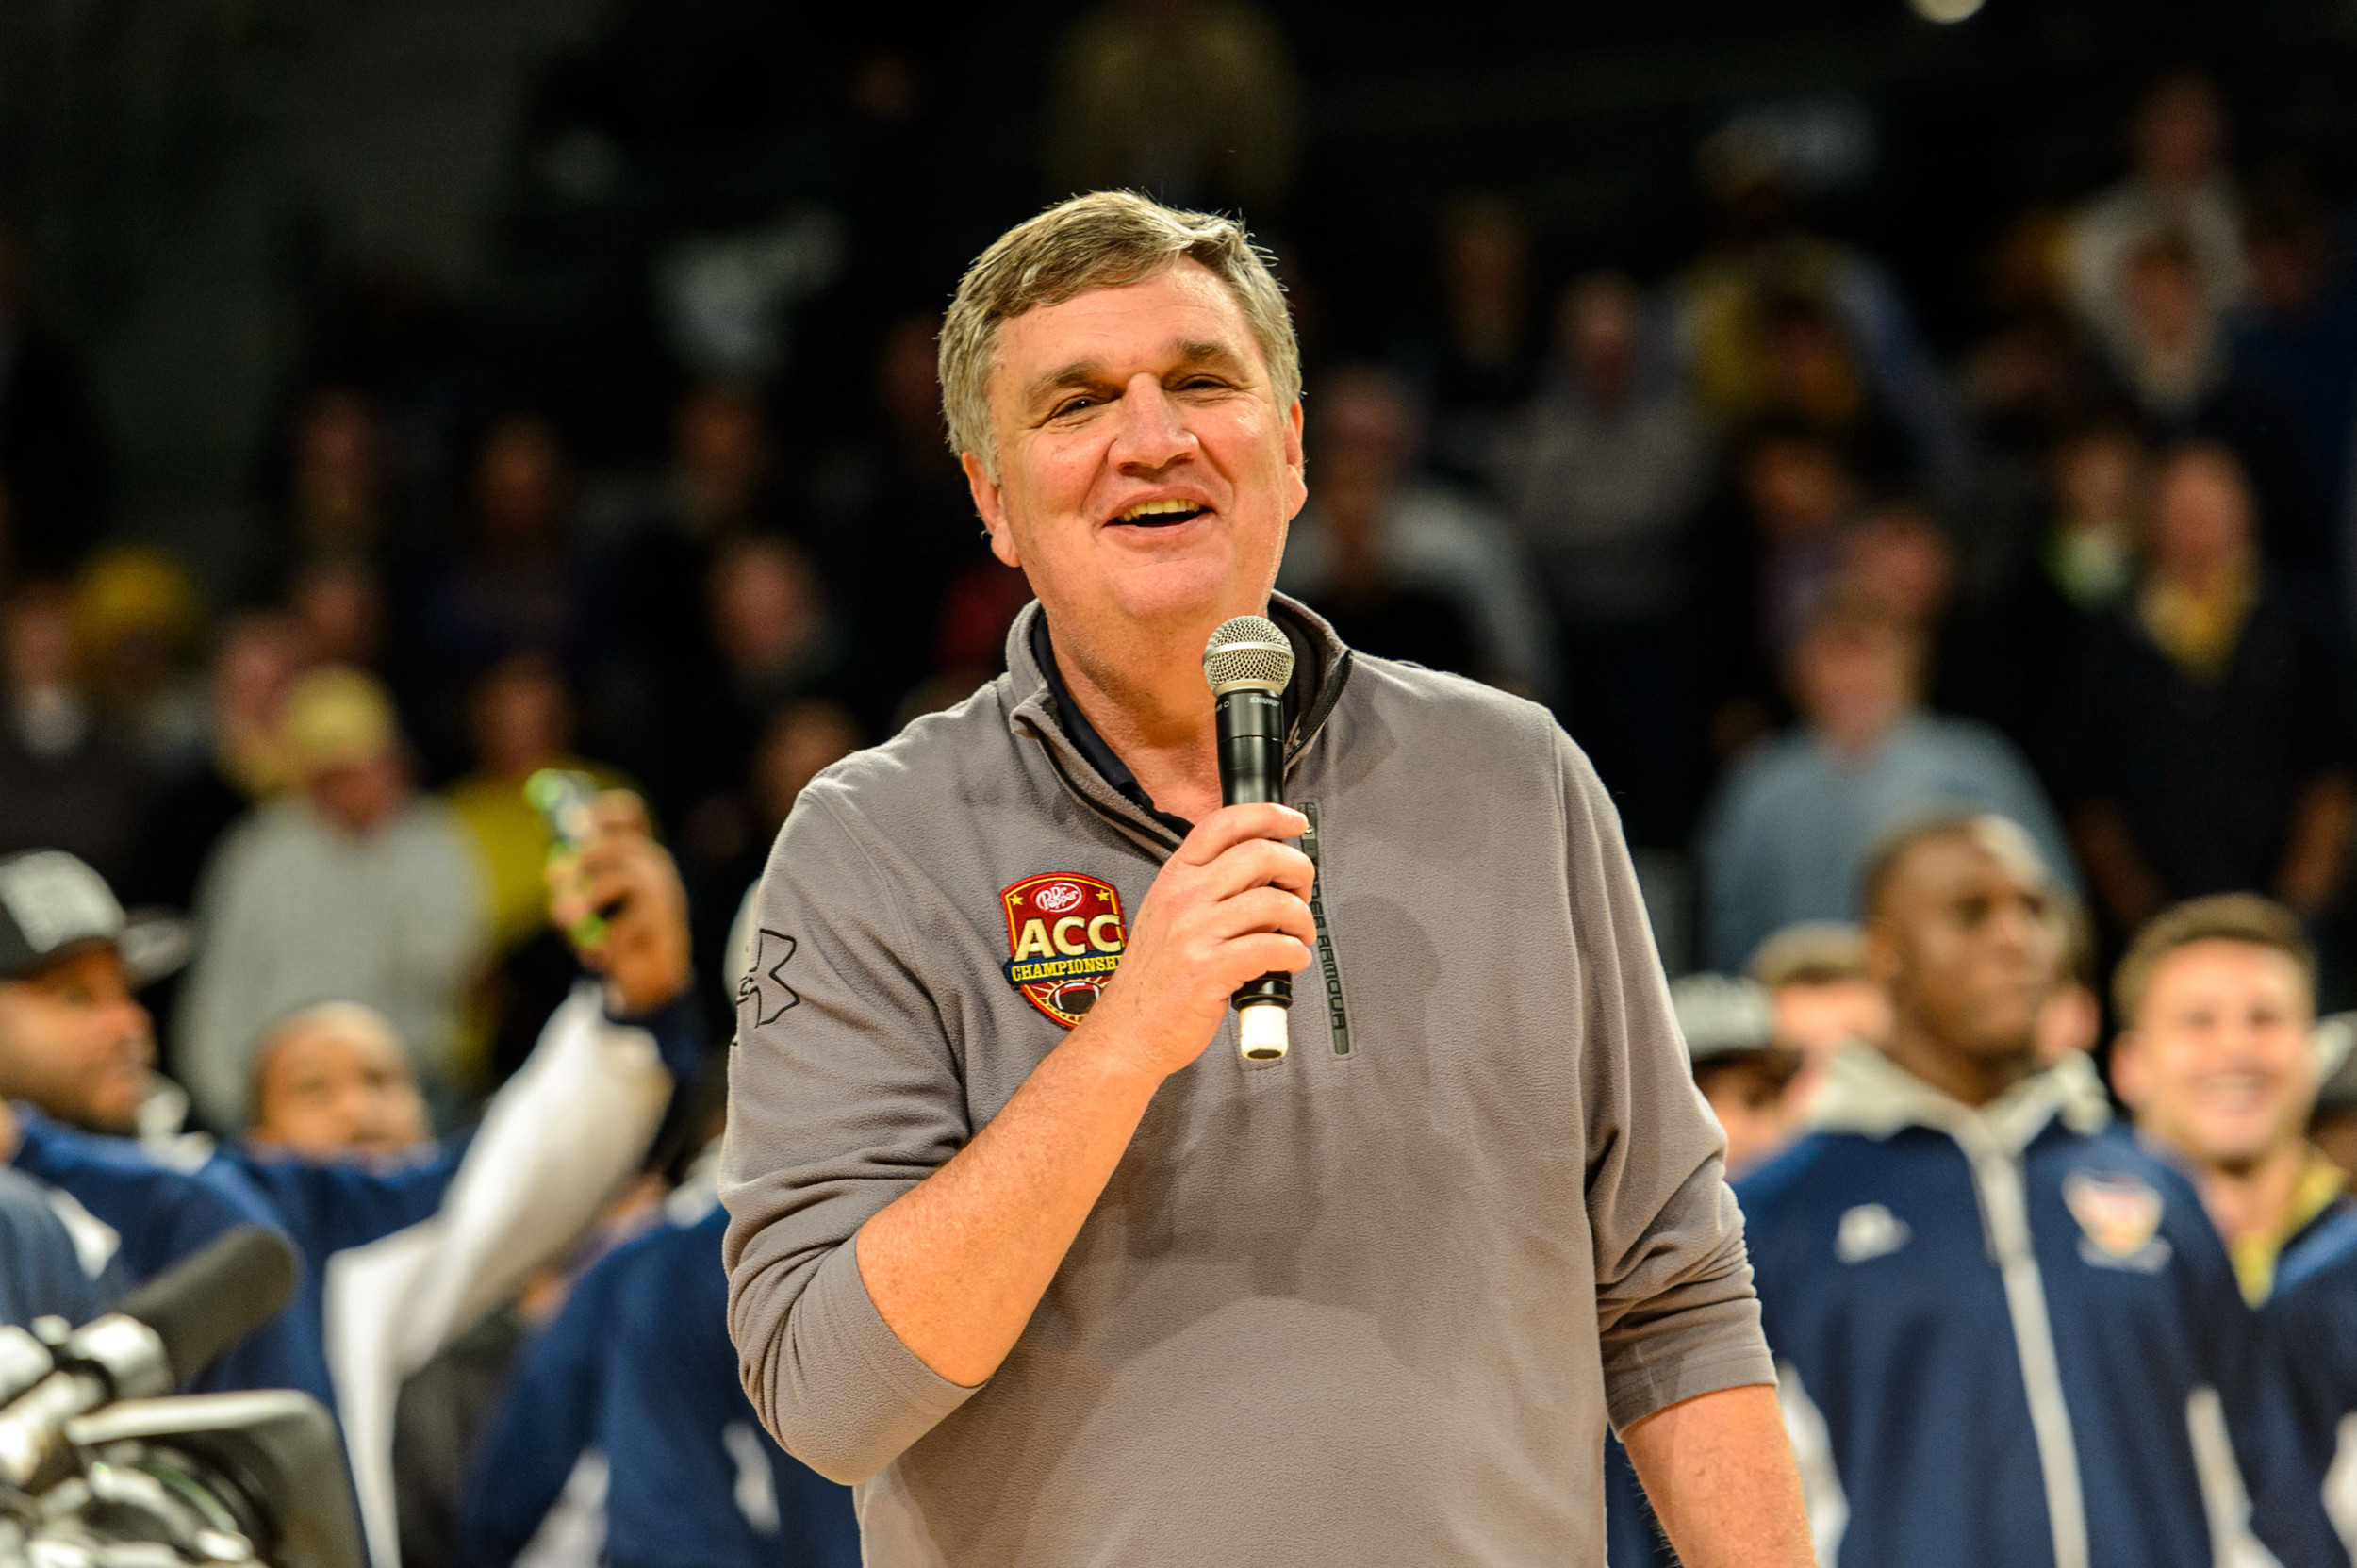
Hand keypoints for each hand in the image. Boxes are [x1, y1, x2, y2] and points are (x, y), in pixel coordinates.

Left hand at [546, 792, 692, 1015]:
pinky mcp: (668, 926)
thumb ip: (572, 885)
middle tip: (552, 877)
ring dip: (587, 898)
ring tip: (562, 918)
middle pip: (623, 843)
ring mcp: (666, 895)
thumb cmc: (611, 936)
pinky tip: (598, 956)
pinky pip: (625, 926)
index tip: (573, 823)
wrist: (647, 983)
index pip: (632, 817)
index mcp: (636, 855)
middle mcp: (656, 868)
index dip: (605, 812)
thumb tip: (554, 872)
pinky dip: (603, 943)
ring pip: (624, 880)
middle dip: (584, 857)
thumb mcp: (585, 906)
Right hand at [1077, 803, 1314, 1079]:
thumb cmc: (1156, 977)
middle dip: (1297, 870)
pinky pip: (1273, 948)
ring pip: (1274, 903)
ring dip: (1302, 920)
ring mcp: (1195, 933)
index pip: (1223, 824)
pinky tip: (1291, 962)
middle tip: (1301, 894)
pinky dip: (1295, 955)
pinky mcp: (1209, 970)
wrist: (1129, 1030)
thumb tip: (1264, 869)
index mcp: (1175, 877)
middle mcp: (1184, 897)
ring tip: (1298, 937)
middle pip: (1259, 854)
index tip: (1294, 824)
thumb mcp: (1168, 914)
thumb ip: (1208, 887)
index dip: (1268, 815)